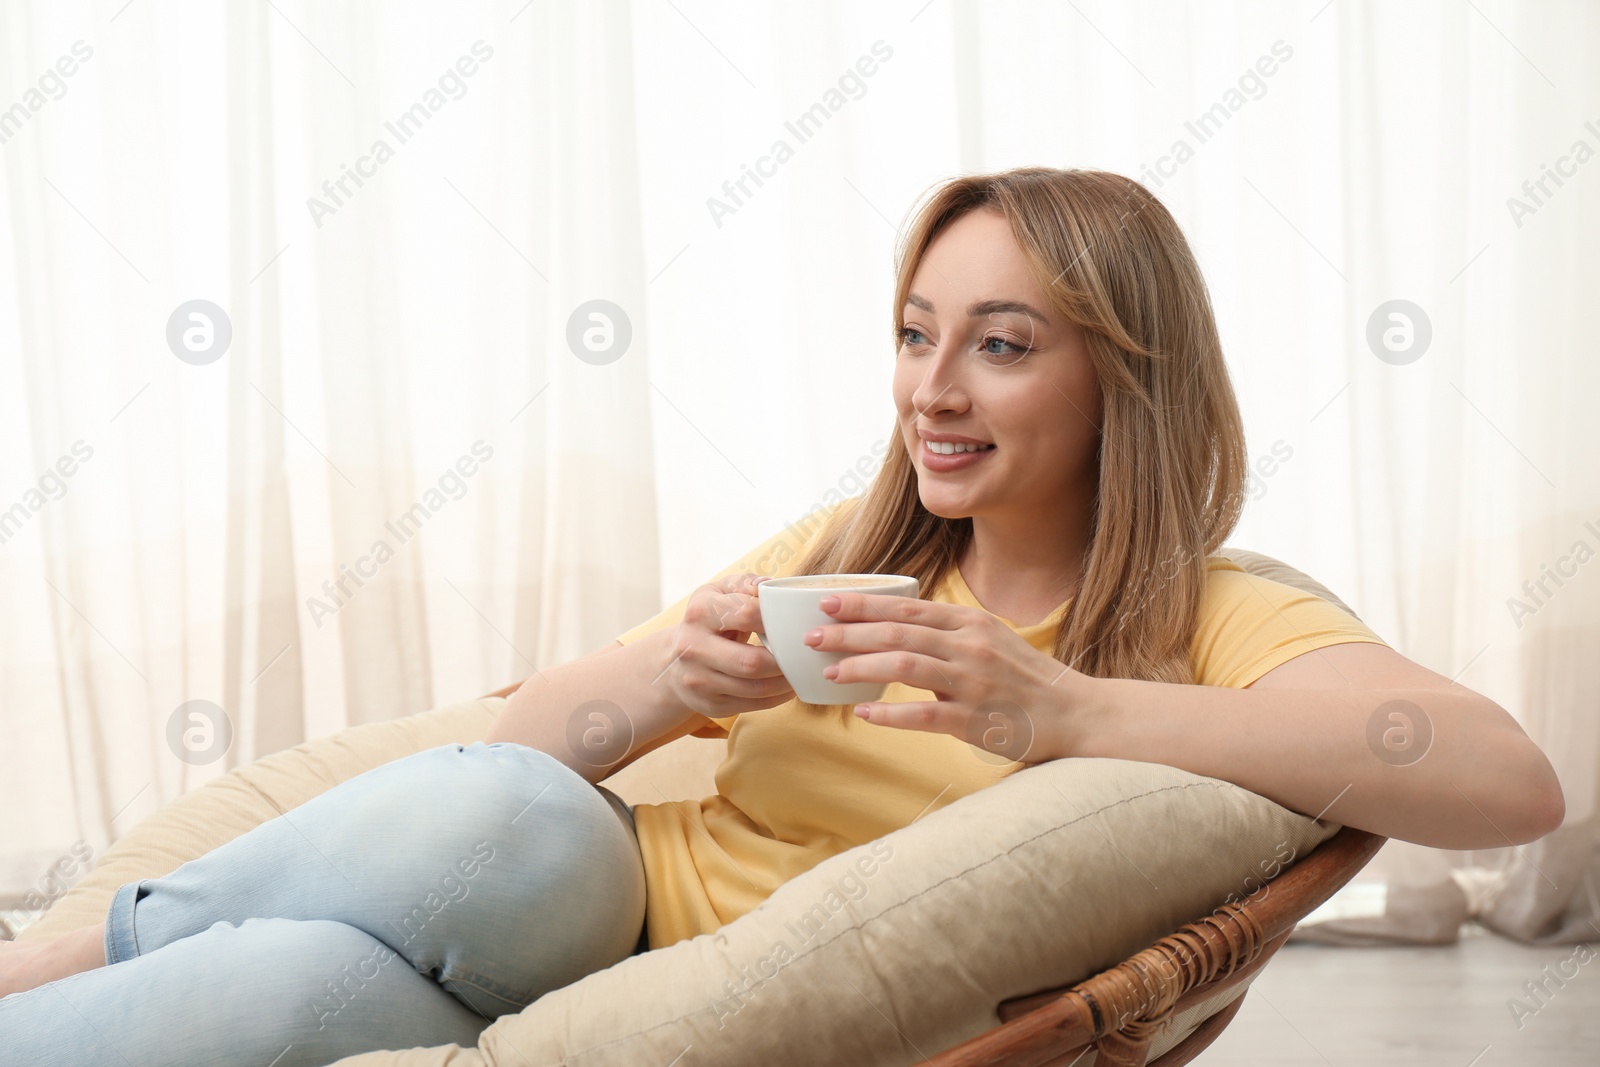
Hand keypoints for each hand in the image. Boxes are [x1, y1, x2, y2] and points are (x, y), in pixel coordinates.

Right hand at [662, 572, 795, 718]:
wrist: (675, 659)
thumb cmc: (709, 620)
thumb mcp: (719, 593)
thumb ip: (745, 584)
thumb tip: (767, 586)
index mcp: (699, 613)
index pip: (746, 614)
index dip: (776, 618)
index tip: (794, 621)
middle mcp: (693, 648)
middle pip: (751, 662)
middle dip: (785, 660)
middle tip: (805, 654)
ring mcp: (699, 681)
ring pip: (756, 688)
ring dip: (787, 682)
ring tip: (801, 671)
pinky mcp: (709, 704)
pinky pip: (753, 705)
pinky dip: (778, 698)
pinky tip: (788, 686)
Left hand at [810, 591, 1084, 762]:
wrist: (1076, 714)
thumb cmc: (1026, 680)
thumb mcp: (990, 641)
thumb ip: (947, 635)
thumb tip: (896, 634)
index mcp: (970, 622)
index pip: (907, 607)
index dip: (864, 604)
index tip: (827, 601)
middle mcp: (971, 645)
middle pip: (898, 631)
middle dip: (849, 632)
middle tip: (811, 635)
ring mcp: (974, 682)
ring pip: (906, 665)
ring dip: (862, 666)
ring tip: (829, 670)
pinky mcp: (977, 719)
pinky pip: (926, 714)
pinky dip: (892, 714)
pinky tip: (864, 714)